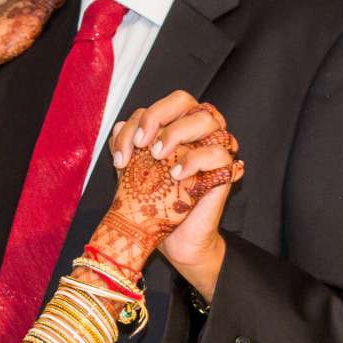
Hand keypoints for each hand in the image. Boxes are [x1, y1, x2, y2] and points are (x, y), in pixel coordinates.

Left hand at [0, 0, 71, 64]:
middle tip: (63, 6)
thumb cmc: (11, 35)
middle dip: (50, 0)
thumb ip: (52, 1)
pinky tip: (27, 26)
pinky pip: (17, 15)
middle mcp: (15, 0)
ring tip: (47, 17)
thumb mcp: (37, 17)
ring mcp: (6, 11)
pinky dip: (26, 17)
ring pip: (26, 5)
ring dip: (37, 9)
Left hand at [110, 92, 239, 295]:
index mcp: (176, 126)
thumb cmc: (156, 205)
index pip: (158, 107)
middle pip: (184, 100)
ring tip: (158, 157)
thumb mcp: (133, 174)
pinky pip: (219, 153)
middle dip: (157, 116)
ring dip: (176, 133)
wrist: (174, 241)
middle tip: (142, 144)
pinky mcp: (225, 170)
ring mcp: (213, 148)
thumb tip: (117, 126)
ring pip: (206, 118)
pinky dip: (195, 160)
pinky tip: (176, 175)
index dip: (136, 123)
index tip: (120, 156)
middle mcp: (197, 132)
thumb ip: (127, 148)